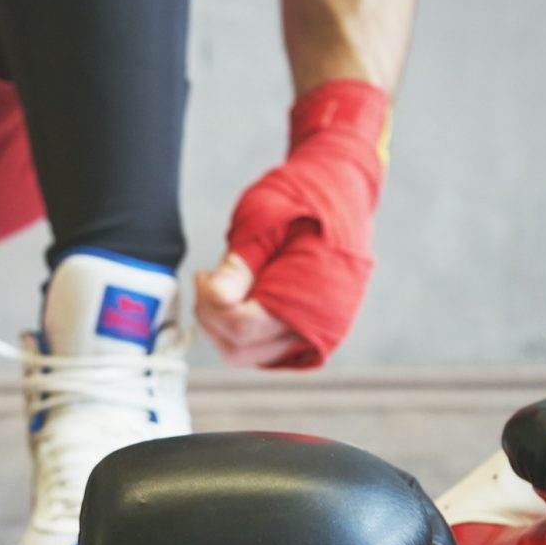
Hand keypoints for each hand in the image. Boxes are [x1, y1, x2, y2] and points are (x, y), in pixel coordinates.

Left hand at [200, 80, 389, 369]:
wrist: (343, 189)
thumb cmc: (304, 196)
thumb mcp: (263, 219)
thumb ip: (238, 264)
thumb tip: (213, 296)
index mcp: (314, 296)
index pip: (243, 327)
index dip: (211, 305)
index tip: (202, 275)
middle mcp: (322, 326)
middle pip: (241, 350)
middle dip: (213, 318)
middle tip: (207, 282)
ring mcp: (320, 334)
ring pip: (249, 355)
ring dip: (224, 327)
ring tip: (223, 287)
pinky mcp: (312, 333)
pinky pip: (266, 349)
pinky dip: (244, 331)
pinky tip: (241, 297)